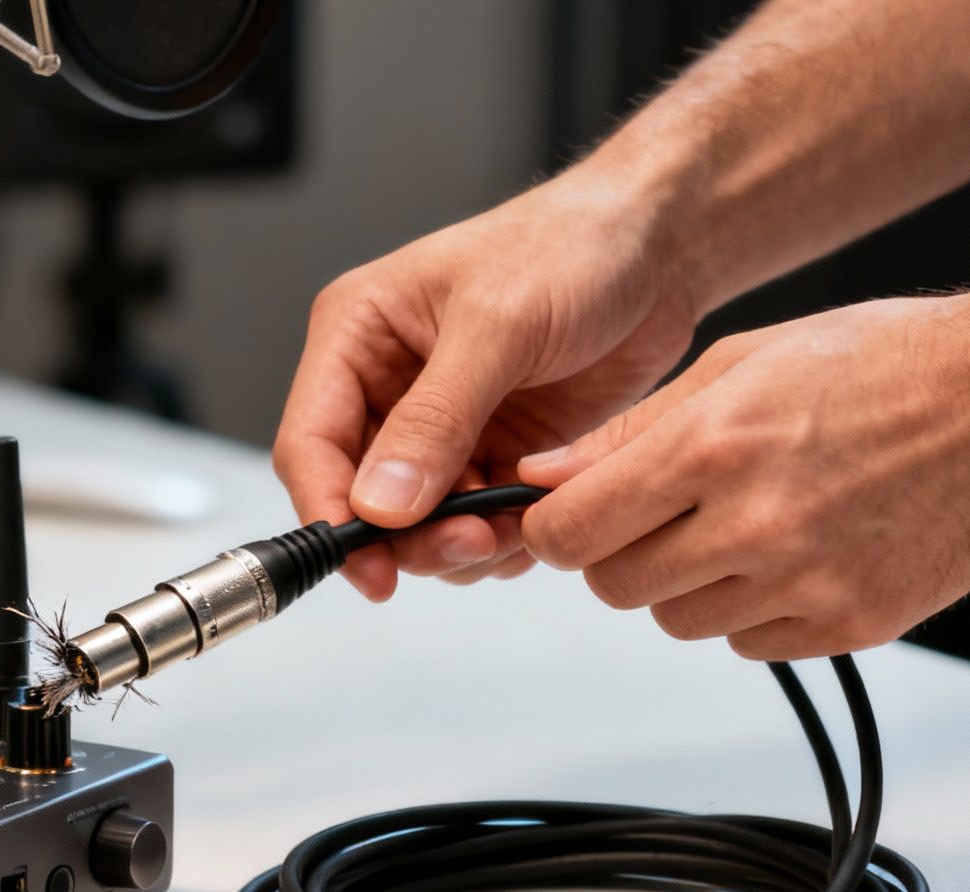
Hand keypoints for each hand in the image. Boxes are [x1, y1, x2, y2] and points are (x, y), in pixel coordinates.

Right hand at [272, 175, 698, 600]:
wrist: (660, 245)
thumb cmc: (573, 244)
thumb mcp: (498, 325)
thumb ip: (435, 419)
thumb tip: (379, 504)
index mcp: (357, 336)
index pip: (310, 443)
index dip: (328, 512)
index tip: (367, 568)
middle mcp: (386, 387)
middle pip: (359, 499)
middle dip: (409, 537)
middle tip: (470, 543)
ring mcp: (440, 427)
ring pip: (416, 525)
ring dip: (460, 543)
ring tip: (513, 525)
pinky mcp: (493, 452)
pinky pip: (474, 524)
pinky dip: (501, 537)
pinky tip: (537, 514)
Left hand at [517, 279, 969, 660]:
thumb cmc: (875, 363)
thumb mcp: (734, 364)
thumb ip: (627, 434)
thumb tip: (539, 478)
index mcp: (713, 445)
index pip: (573, 532)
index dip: (556, 531)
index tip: (567, 520)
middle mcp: (756, 520)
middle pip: (617, 588)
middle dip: (619, 557)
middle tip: (659, 518)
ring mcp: (807, 580)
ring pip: (679, 621)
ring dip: (688, 585)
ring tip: (740, 524)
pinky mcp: (851, 623)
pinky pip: (749, 644)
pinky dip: (752, 610)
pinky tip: (791, 553)